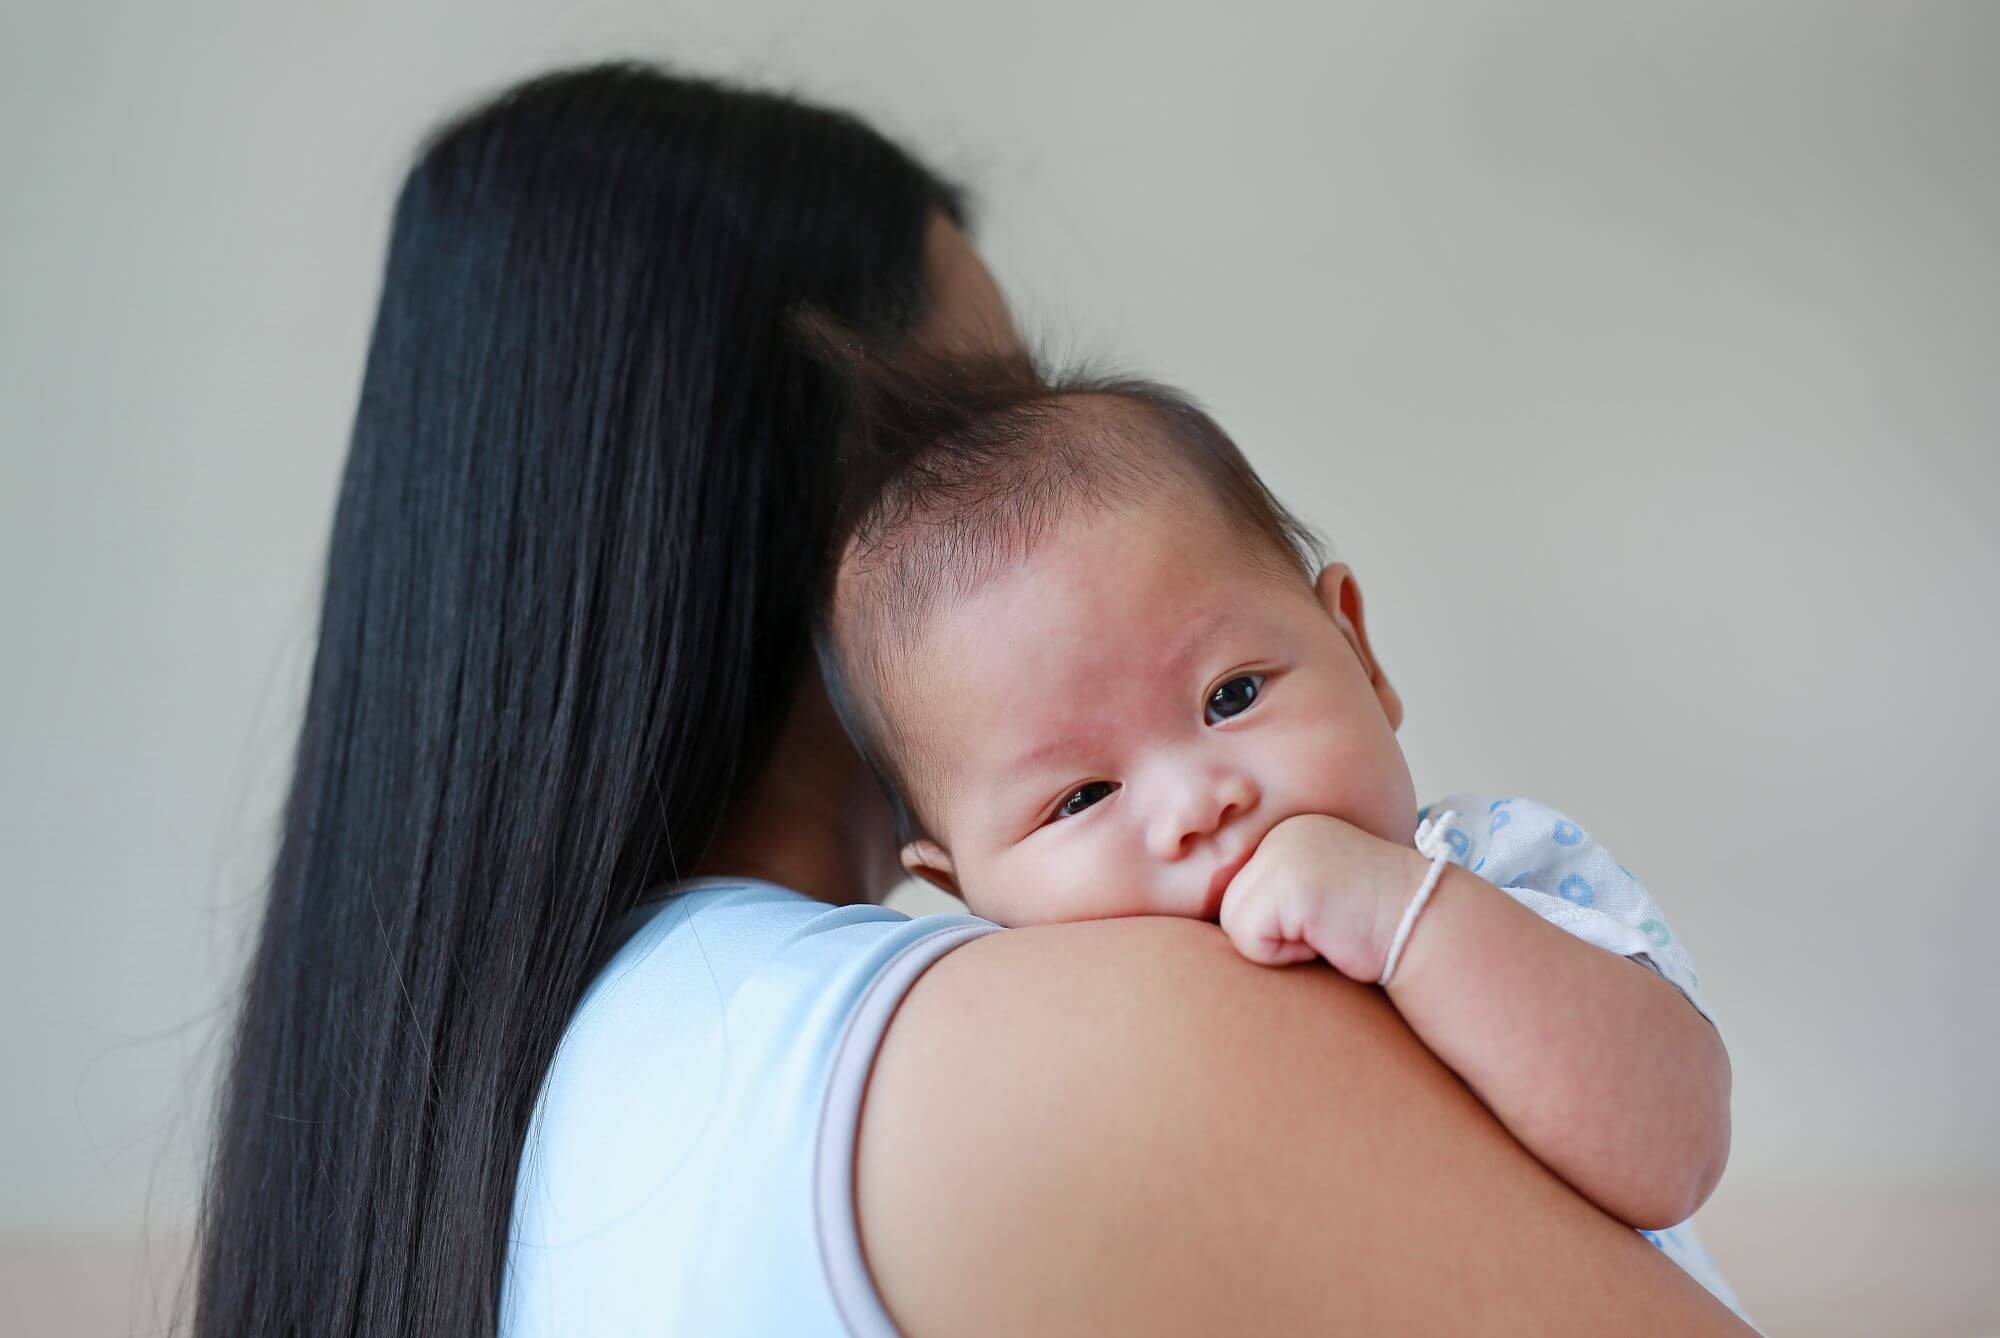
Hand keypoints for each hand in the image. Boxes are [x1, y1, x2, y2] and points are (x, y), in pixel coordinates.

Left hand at [1218, 814, 1427, 979]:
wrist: (1427, 927)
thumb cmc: (1375, 926)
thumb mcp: (1316, 896)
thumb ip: (1275, 895)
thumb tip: (1219, 916)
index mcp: (1287, 832)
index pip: (1239, 892)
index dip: (1276, 924)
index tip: (1323, 920)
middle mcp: (1281, 832)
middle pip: (1230, 905)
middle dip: (1273, 933)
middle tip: (1327, 927)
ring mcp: (1283, 852)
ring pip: (1233, 923)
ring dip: (1279, 945)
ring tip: (1327, 930)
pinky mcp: (1288, 883)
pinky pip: (1249, 938)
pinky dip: (1285, 954)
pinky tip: (1328, 937)